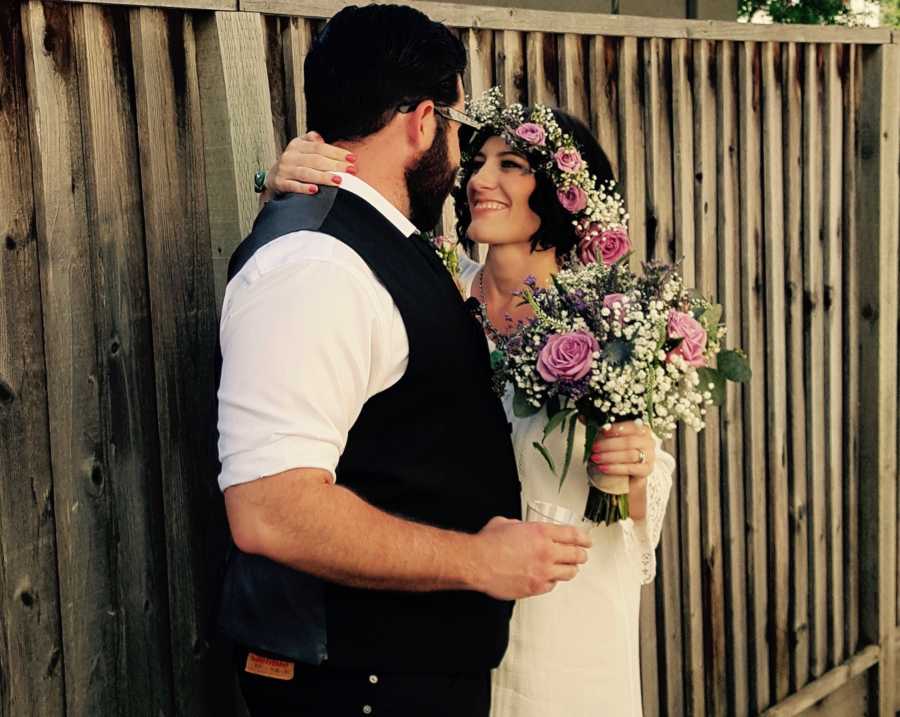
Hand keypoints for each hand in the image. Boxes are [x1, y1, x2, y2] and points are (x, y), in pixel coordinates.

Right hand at [267, 131, 356, 194]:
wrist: (273, 178)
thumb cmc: (294, 164)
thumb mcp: (301, 149)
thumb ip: (312, 142)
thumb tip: (321, 139)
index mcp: (297, 145)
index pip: (320, 147)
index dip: (337, 153)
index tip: (352, 158)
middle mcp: (290, 156)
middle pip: (316, 160)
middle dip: (335, 165)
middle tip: (351, 170)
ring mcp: (284, 170)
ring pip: (306, 173)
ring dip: (323, 177)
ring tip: (338, 181)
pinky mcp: (280, 183)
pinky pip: (293, 185)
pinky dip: (304, 188)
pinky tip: (315, 190)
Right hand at [472, 516, 590, 599]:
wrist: (477, 563)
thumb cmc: (488, 543)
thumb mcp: (506, 523)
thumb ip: (520, 526)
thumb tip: (522, 529)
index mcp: (542, 532)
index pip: (573, 535)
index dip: (584, 538)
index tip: (587, 541)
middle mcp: (547, 552)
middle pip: (576, 555)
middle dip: (581, 554)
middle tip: (582, 555)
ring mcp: (543, 571)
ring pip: (569, 572)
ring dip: (571, 569)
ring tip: (571, 568)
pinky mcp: (536, 587)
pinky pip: (553, 585)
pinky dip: (553, 581)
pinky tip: (550, 578)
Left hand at [587, 420, 654, 479]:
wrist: (627, 475)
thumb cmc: (619, 453)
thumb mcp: (610, 438)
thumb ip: (598, 426)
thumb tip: (582, 417)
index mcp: (641, 428)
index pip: (630, 426)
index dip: (615, 428)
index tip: (601, 431)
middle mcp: (647, 440)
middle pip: (629, 441)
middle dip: (609, 445)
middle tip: (594, 448)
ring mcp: (649, 456)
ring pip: (629, 455)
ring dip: (610, 457)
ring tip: (596, 458)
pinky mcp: (647, 470)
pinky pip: (631, 468)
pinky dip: (615, 468)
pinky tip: (603, 468)